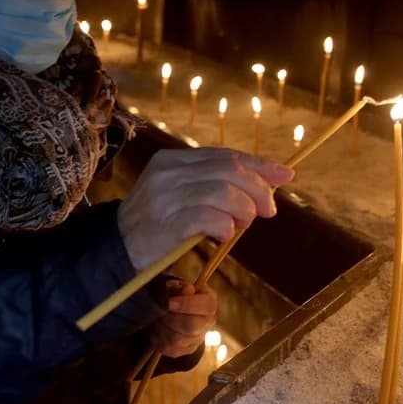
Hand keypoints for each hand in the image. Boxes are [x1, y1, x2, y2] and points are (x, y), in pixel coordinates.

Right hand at [117, 148, 293, 271]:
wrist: (117, 248)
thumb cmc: (156, 222)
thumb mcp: (181, 193)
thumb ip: (216, 183)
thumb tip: (269, 180)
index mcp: (171, 160)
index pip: (223, 155)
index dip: (258, 164)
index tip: (285, 174)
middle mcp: (167, 173)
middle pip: (228, 170)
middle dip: (258, 189)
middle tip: (269, 210)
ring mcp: (165, 197)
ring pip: (223, 192)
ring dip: (244, 210)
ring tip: (243, 225)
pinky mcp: (167, 224)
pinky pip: (210, 219)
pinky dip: (226, 227)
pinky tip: (224, 235)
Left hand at [149, 281, 217, 357]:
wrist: (174, 311)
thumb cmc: (176, 296)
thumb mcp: (177, 287)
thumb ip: (180, 287)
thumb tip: (187, 289)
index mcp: (209, 304)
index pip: (205, 306)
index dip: (186, 304)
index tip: (170, 302)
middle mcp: (207, 324)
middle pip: (191, 326)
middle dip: (171, 318)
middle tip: (159, 311)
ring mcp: (196, 340)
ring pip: (177, 339)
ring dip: (161, 327)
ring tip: (156, 318)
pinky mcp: (183, 351)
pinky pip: (168, 347)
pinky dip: (157, 336)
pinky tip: (155, 327)